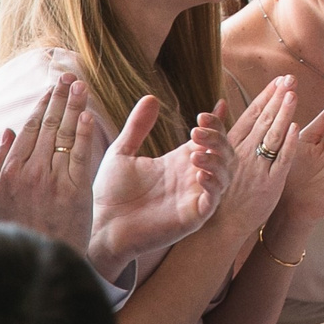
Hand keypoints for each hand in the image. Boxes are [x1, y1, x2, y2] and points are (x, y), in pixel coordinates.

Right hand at [0, 76, 98, 252]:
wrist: (40, 258)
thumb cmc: (22, 229)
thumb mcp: (1, 199)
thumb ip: (2, 163)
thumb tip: (9, 130)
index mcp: (12, 172)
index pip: (30, 129)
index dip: (42, 106)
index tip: (52, 89)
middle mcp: (30, 172)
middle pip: (47, 126)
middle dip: (58, 97)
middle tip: (69, 76)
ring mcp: (52, 180)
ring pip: (63, 135)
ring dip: (73, 106)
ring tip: (81, 85)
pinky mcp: (74, 190)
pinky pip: (79, 156)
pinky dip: (83, 134)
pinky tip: (87, 115)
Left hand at [90, 95, 226, 276]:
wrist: (99, 226)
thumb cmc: (109, 194)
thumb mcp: (121, 152)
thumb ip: (137, 126)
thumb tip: (151, 97)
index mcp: (178, 162)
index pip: (210, 138)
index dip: (217, 122)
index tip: (217, 105)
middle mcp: (191, 178)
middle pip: (223, 153)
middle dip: (217, 138)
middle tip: (197, 130)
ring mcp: (194, 198)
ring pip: (225, 174)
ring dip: (216, 159)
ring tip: (195, 152)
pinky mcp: (192, 218)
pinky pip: (213, 200)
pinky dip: (213, 184)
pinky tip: (199, 173)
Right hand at [213, 78, 302, 239]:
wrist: (219, 226)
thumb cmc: (220, 192)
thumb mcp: (215, 159)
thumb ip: (219, 131)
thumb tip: (219, 103)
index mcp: (233, 146)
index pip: (252, 115)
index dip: (266, 96)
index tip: (280, 79)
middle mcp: (244, 154)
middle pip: (264, 121)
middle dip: (277, 98)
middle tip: (290, 78)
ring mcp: (257, 168)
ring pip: (272, 136)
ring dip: (282, 114)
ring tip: (293, 94)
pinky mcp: (269, 185)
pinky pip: (280, 161)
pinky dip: (288, 144)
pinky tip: (295, 128)